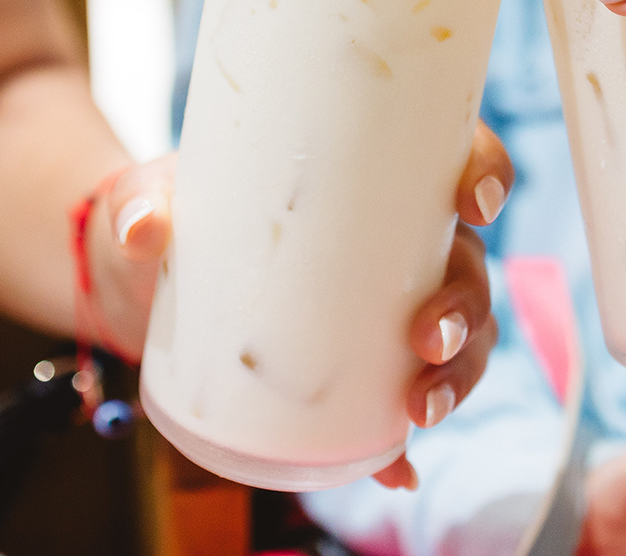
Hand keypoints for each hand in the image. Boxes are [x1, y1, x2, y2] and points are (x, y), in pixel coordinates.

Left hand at [96, 121, 515, 488]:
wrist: (141, 275)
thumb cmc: (171, 208)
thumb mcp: (151, 196)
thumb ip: (143, 207)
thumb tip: (143, 231)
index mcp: (370, 173)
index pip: (452, 156)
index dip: (484, 171)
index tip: (474, 201)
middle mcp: (394, 239)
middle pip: (467, 263)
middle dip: (467, 305)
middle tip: (428, 338)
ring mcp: (381, 307)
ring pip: (457, 336)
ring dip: (458, 375)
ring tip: (419, 410)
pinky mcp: (352, 368)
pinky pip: (395, 404)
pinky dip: (400, 445)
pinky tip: (398, 470)